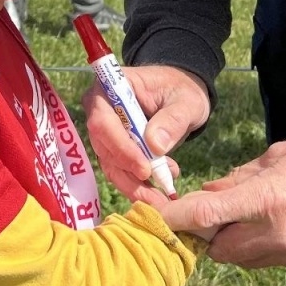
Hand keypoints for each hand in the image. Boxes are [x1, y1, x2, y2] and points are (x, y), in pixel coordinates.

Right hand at [84, 64, 209, 205]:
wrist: (181, 96)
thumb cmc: (181, 91)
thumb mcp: (186, 101)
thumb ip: (172, 120)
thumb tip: (155, 145)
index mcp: (110, 88)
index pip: (103, 122)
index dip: (121, 148)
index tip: (145, 169)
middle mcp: (99, 110)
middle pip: (104, 147)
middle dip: (130, 174)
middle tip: (157, 196)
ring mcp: (105, 131)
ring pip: (111, 164)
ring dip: (135, 185)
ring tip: (163, 196)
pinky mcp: (114, 148)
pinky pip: (120, 170)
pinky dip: (139, 184)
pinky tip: (162, 186)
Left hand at [155, 138, 285, 274]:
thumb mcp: (280, 156)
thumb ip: (239, 179)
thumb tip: (207, 194)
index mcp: (268, 199)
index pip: (205, 215)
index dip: (171, 218)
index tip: (147, 215)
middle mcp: (279, 235)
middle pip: (217, 247)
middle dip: (208, 232)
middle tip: (213, 211)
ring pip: (242, 258)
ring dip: (235, 240)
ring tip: (255, 212)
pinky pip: (270, 261)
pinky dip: (265, 246)